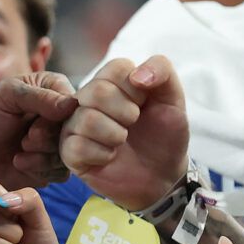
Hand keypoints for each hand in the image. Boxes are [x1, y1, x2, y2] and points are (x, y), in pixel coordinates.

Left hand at [0, 73, 78, 186]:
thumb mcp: (7, 96)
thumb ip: (39, 96)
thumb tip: (72, 104)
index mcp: (52, 90)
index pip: (76, 103)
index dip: (60, 117)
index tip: (33, 123)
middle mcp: (59, 116)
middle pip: (76, 130)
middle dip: (49, 137)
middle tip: (26, 139)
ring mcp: (56, 142)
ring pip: (71, 153)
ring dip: (43, 155)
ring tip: (20, 150)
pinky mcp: (50, 167)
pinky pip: (62, 172)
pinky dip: (41, 169)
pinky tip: (20, 163)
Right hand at [60, 57, 189, 210]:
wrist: (163, 175)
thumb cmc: (164, 135)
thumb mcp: (173, 98)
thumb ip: (162, 70)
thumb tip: (136, 75)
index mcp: (111, 81)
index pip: (115, 68)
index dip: (136, 89)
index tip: (144, 104)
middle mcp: (88, 99)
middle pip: (96, 91)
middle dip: (126, 113)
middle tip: (133, 124)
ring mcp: (76, 125)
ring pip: (86, 119)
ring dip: (115, 135)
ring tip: (122, 142)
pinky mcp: (69, 152)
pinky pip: (78, 147)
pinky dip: (103, 155)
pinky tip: (110, 157)